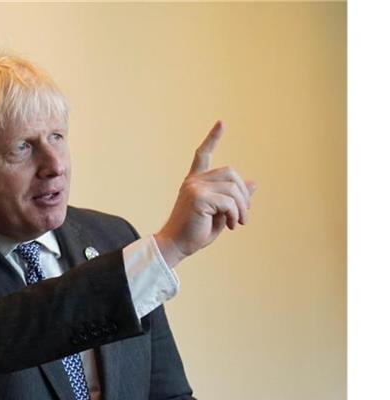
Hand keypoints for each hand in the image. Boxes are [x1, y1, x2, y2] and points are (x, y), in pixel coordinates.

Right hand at [154, 121, 256, 266]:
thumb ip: (233, 198)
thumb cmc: (195, 232)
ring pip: (233, 188)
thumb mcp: (219, 213)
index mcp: (195, 183)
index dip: (212, 138)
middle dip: (243, 194)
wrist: (175, 246)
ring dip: (241, 208)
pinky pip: (229, 201)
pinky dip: (235, 214)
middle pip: (231, 173)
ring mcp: (194, 187)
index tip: (221, 123)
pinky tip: (230, 225)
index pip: (202, 155)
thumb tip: (254, 184)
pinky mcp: (198, 197)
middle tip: (242, 217)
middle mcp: (193, 181)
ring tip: (236, 223)